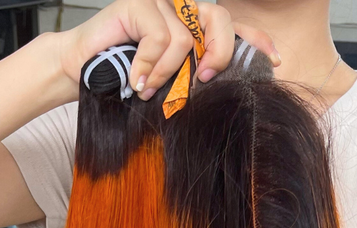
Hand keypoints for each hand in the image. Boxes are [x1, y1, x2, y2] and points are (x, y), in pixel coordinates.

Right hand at [60, 0, 278, 100]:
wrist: (82, 71)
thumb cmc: (126, 79)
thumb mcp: (170, 83)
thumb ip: (195, 77)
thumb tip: (225, 89)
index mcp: (194, 25)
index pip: (233, 26)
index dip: (255, 40)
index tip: (275, 60)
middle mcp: (181, 7)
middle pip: (220, 20)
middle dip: (218, 55)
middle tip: (201, 81)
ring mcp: (160, 1)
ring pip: (187, 38)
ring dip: (167, 73)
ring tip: (149, 89)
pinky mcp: (139, 2)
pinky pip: (161, 38)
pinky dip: (149, 66)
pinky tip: (137, 79)